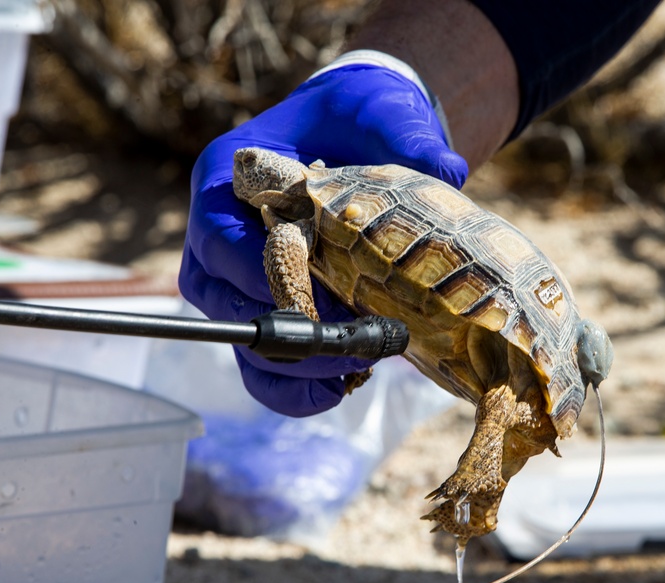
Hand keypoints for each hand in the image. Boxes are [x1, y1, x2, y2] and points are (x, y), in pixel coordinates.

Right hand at [180, 63, 468, 416]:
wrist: (356, 140)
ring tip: (356, 370)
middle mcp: (216, 236)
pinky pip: (263, 368)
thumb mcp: (377, 114)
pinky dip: (299, 386)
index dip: (261, 274)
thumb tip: (448, 170)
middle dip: (288, 332)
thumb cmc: (355, 122)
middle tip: (352, 344)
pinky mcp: (265, 314)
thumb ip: (404, 135)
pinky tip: (348, 382)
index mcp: (224, 180)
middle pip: (222, 301)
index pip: (220, 238)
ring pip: (240, 344)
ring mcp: (234, 282)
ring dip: (294, 369)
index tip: (323, 296)